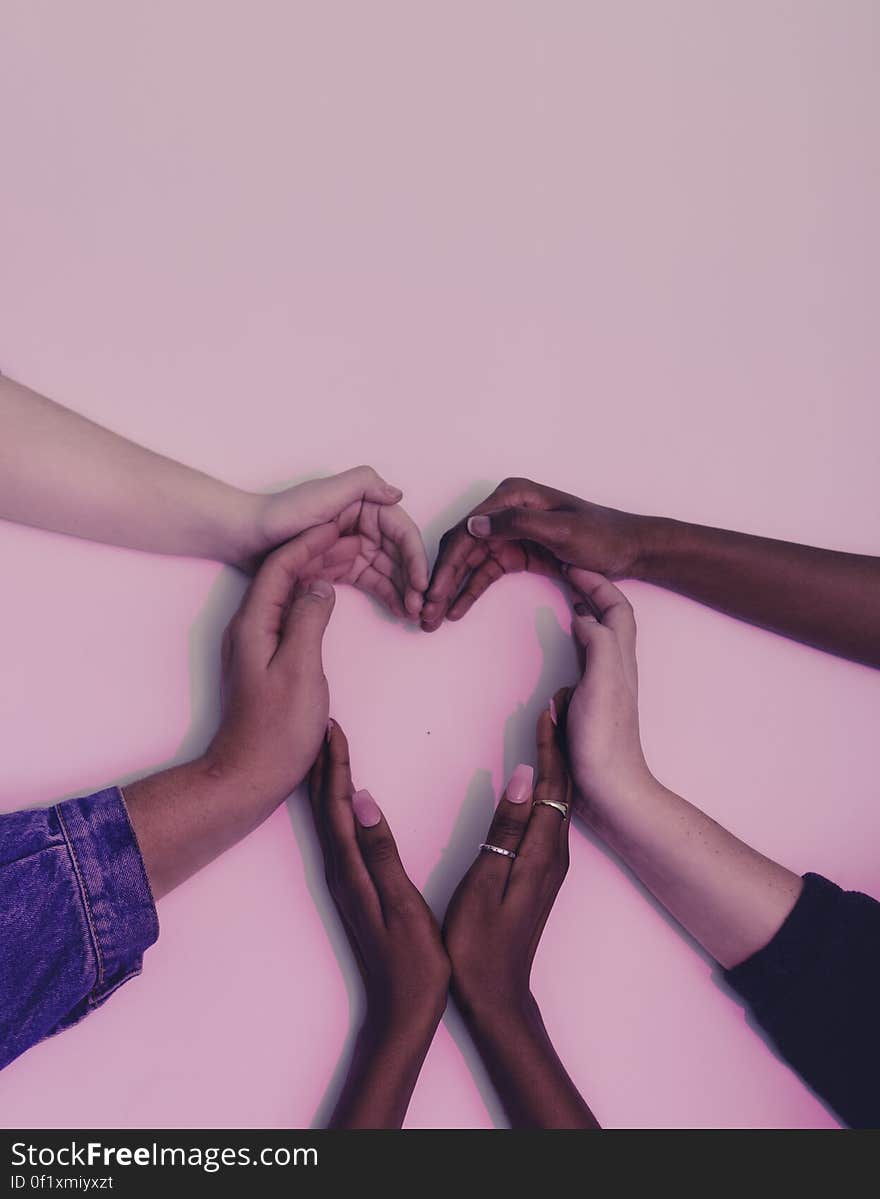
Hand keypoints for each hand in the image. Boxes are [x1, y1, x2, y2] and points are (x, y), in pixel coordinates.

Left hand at [205, 522, 352, 807]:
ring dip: (317, 571)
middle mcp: (250, 626)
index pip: (281, 566)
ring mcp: (257, 642)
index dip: (310, 541)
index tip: (339, 522)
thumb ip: (309, 620)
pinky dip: (314, 597)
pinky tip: (332, 596)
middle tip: (354, 534)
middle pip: (283, 573)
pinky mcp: (267, 658)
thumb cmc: (276, 729)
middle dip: (316, 549)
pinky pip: (291, 613)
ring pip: (288, 592)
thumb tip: (322, 584)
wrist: (250, 774)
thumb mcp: (300, 670)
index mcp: (254, 623)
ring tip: (351, 556)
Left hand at [239, 465, 428, 619]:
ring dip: (403, 589)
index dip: (414, 556)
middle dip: (413, 579)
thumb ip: (362, 485)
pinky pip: (369, 581)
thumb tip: (397, 493)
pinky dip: (386, 594)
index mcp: (361, 503)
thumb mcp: (322, 494)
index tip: (421, 583)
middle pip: (398, 553)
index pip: (400, 530)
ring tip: (412, 614)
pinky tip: (397, 609)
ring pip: (387, 570)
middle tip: (420, 606)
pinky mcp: (337, 566)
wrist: (243, 537)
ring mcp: (348, 547)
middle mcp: (359, 523)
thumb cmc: (280, 514)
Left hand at [309, 720, 449, 1031]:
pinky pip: (339, 835)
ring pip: (330, 820)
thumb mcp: (402, 905)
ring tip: (330, 751)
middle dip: (325, 764)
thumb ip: (382, 853)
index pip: (338, 805)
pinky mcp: (354, 890)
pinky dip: (338, 808)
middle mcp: (340, 872)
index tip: (332, 726)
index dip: (335, 764)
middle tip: (325, 725)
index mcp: (351, 870)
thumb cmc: (413, 963)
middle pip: (326, 807)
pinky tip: (347, 803)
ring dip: (329, 783)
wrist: (401, 1012)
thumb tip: (364, 800)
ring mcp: (345, 882)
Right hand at [421, 477, 645, 629]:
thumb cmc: (602, 536)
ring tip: (433, 618)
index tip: (432, 592)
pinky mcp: (516, 552)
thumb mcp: (562, 530)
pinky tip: (455, 610)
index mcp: (513, 496)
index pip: (467, 531)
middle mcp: (505, 510)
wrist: (630, 550)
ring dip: (450, 590)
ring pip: (468, 563)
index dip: (446, 564)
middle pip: (461, 547)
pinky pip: (485, 573)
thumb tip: (474, 524)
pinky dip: (469, 591)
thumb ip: (518, 523)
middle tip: (425, 611)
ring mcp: (509, 532)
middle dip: (441, 580)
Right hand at [443, 697, 571, 1017]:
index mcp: (540, 852)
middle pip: (562, 787)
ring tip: (550, 729)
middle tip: (556, 705)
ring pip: (558, 801)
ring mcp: (550, 864)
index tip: (548, 709)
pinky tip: (537, 780)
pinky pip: (549, 816)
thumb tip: (521, 777)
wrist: (498, 995)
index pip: (549, 785)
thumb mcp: (484, 883)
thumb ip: (503, 830)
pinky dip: (547, 787)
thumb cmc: (479, 945)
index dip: (549, 745)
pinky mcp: (541, 872)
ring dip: (555, 763)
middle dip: (559, 744)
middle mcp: (554, 853)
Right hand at [564, 568, 652, 816]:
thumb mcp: (602, 683)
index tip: (573, 565)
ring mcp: (605, 686)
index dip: (599, 582)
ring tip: (566, 599)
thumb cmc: (606, 740)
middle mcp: (616, 668)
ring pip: (600, 637)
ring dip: (586, 613)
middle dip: (593, 590)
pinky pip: (585, 660)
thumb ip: (597, 643)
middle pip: (611, 617)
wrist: (611, 789)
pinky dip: (575, 642)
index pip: (617, 607)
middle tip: (568, 574)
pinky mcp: (592, 704)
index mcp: (620, 659)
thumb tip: (584, 616)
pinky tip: (562, 649)